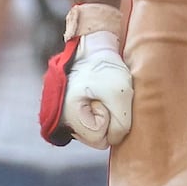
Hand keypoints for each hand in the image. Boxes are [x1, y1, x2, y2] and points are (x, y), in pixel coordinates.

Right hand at [61, 31, 133, 148]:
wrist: (92, 47)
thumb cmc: (105, 67)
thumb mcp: (120, 93)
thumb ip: (122, 124)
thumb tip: (115, 139)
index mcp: (68, 117)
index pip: (100, 139)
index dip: (110, 118)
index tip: (104, 97)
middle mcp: (64, 121)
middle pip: (98, 138)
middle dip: (108, 117)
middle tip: (104, 95)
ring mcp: (69, 118)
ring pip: (98, 130)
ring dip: (106, 112)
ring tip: (102, 93)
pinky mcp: (76, 113)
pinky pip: (96, 122)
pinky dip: (102, 109)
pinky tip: (100, 95)